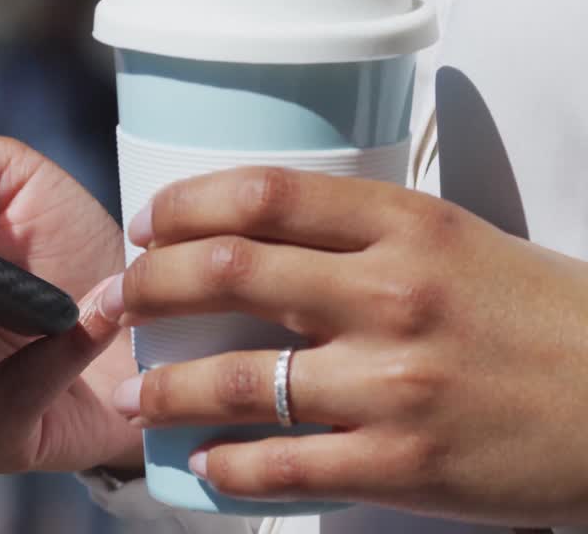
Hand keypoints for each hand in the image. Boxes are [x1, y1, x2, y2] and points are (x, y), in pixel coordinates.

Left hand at [112, 167, 587, 526]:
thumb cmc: (544, 318)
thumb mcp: (460, 241)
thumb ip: (366, 234)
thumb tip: (261, 234)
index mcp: (406, 226)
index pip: (261, 194)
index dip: (182, 205)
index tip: (147, 224)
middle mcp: (389, 295)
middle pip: (224, 272)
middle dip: (146, 285)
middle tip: (115, 299)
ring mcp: (392, 383)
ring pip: (234, 379)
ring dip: (164, 388)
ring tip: (133, 395)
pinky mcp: (402, 465)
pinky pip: (281, 467)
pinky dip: (225, 466)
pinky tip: (202, 462)